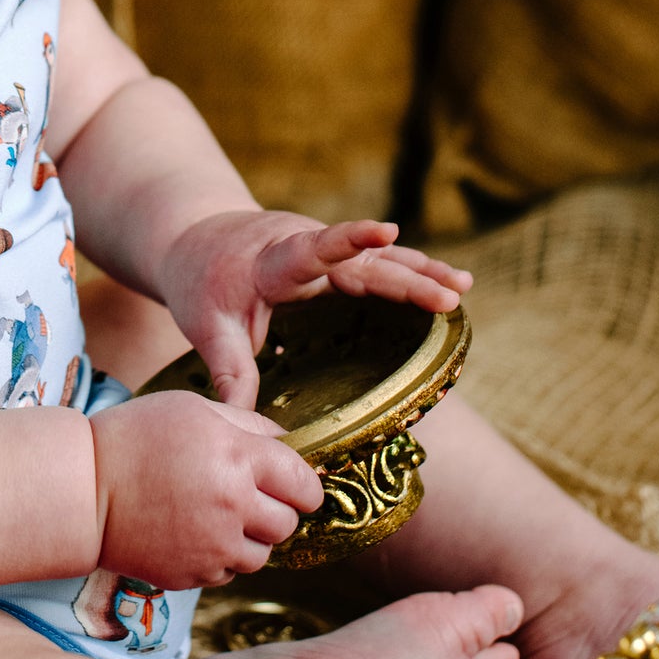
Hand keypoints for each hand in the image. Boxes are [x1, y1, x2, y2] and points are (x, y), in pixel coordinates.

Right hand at [89, 389, 324, 588]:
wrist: (81, 489)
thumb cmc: (134, 437)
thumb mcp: (193, 409)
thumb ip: (249, 424)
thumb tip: (288, 442)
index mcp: (238, 458)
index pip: (305, 485)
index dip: (303, 485)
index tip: (291, 483)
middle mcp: (233, 506)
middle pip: (288, 524)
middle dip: (276, 510)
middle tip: (246, 495)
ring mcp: (213, 547)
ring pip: (261, 555)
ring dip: (249, 537)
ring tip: (214, 514)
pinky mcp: (193, 575)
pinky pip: (227, 573)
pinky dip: (219, 557)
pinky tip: (192, 532)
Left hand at [158, 210, 472, 408]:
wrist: (195, 238)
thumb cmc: (201, 283)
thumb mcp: (206, 327)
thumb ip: (230, 373)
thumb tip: (247, 429)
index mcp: (271, 261)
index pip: (312, 249)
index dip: (348, 240)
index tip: (387, 230)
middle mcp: (303, 245)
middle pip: (361, 261)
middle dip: (407, 276)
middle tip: (451, 293)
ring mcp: (321, 245)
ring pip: (376, 258)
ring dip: (420, 270)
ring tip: (463, 285)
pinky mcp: (332, 256)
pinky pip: (374, 263)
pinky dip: (409, 273)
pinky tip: (446, 286)